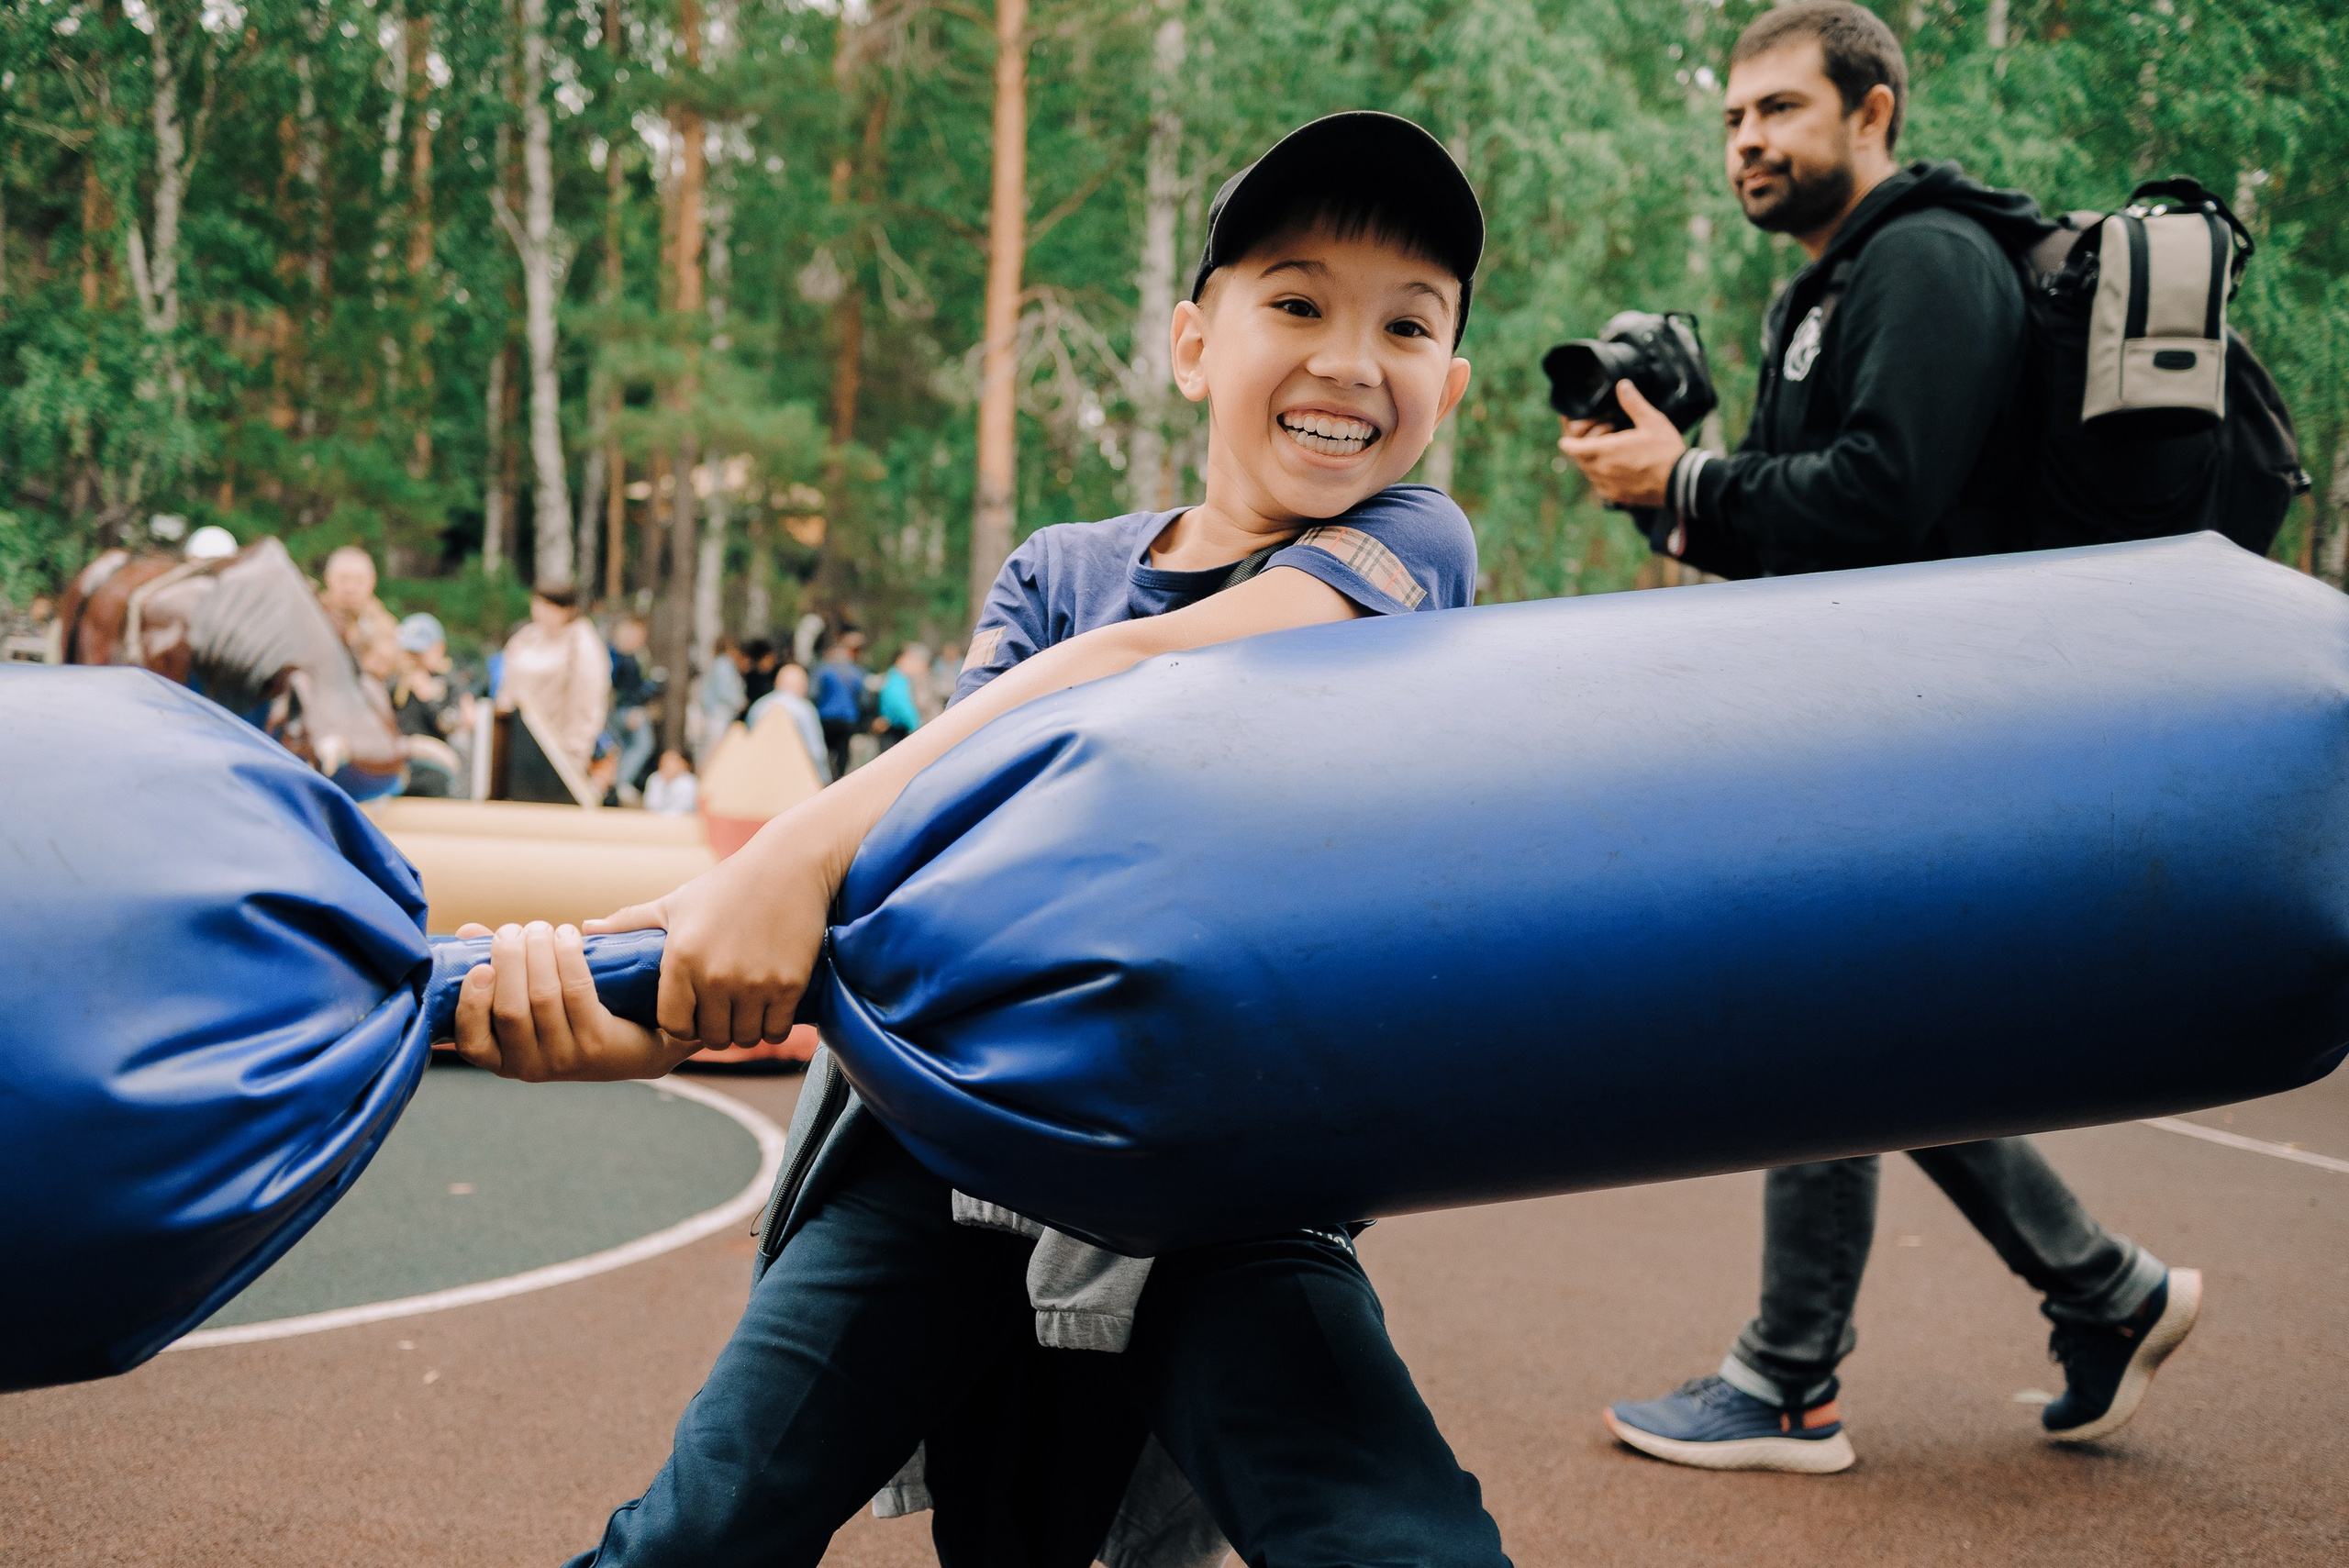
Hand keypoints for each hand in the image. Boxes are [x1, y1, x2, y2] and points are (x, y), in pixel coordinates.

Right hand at [450, 920, 697, 1080]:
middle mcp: (530, 1067)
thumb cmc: (572, 1014)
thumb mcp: (529, 997)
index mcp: (504, 1059)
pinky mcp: (598, 1042)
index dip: (472, 1003)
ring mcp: (565, 1058)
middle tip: (513, 931)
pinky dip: (568, 957)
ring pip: (543, 997)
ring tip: (541, 928)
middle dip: (509, 961)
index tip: (480, 966)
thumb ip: (497, 968)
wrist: (638, 1043)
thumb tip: (467, 932)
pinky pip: (577, 992)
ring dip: (539, 952)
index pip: (472, 1042)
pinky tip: (568, 935)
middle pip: (511, 1009)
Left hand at [585, 819, 837, 1048]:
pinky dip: (773, 1027)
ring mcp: (754, 983)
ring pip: (744, 1038)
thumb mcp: (676, 902)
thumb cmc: (729, 884)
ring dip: (744, 1033)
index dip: (682, 1025)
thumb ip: (630, 922)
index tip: (692, 1016)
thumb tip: (585, 930)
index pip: (673, 1024)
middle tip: (722, 1019)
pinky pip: (776, 1030)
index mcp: (681, 958)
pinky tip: (771, 1013)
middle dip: (715, 1032)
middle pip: (712, 1037)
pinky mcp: (789, 985)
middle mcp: (715, 976)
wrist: (790, 865)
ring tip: (746, 1017)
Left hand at [1554, 380, 1685, 508]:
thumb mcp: (1652, 421)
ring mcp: (1607, 486)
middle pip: (1578, 459)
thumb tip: (1622, 385)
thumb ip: (1633, 403)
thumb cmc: (1666, 451)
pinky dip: (1603, 475)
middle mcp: (1602, 470)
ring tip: (1613, 450)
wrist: (1681, 483)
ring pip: (1589, 472)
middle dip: (1584, 446)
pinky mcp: (1616, 496)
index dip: (1568, 440)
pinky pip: (1600, 485)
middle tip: (1604, 435)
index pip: (1571, 447)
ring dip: (1594, 461)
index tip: (1570, 435)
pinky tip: (1620, 466)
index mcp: (1607, 450)